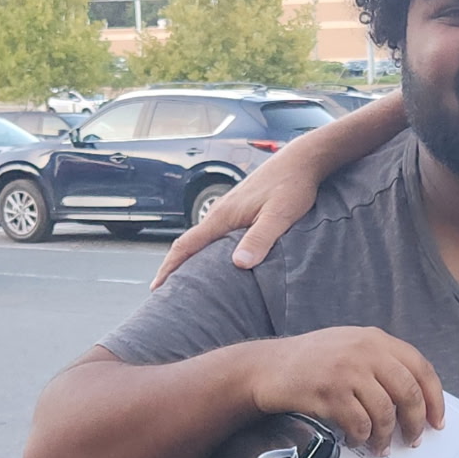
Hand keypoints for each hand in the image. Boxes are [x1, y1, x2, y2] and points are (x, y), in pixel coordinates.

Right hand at [151, 155, 325, 288]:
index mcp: (224, 216)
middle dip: (176, 269)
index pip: (187, 245)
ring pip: (204, 240)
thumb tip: (238, 264)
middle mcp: (221, 213)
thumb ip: (260, 238)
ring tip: (189, 285)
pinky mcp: (241, 210)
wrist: (301, 161)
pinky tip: (218, 263)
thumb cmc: (292, 186)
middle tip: (169, 296)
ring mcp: (230, 210)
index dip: (170, 267)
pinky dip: (209, 251)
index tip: (157, 288)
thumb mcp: (280, 215)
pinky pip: (217, 235)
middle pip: (190, 244)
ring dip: (193, 260)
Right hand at [245, 327, 444, 453]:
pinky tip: (356, 440)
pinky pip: (359, 423)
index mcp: (376, 339)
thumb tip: (416, 402)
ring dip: (385, 436)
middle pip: (408, 392)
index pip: (420, 368)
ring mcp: (347, 371)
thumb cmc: (312, 361)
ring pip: (385, 412)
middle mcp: (365, 351)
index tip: (437, 421)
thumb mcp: (350, 346)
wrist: (267, 367)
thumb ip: (381, 363)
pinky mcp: (329, 392)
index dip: (434, 398)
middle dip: (414, 422)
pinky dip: (362, 437)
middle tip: (413, 441)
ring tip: (380, 447)